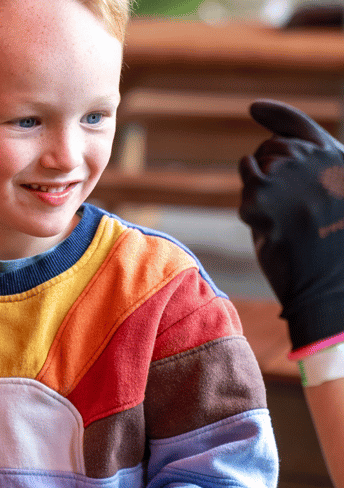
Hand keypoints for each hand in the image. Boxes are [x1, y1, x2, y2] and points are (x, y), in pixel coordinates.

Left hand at [239, 99, 343, 351]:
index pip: (300, 125)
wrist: (329, 285)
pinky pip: (246, 180)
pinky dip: (252, 199)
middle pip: (272, 146)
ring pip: (256, 162)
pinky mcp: (262, 193)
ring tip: (286, 217)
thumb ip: (311, 172)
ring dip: (261, 187)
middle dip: (270, 170)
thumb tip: (269, 148)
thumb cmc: (331, 250)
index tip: (254, 108)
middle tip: (290, 208)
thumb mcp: (333, 199)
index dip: (275, 114)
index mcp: (338, 160)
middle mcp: (316, 159)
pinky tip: (271, 220)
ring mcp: (288, 174)